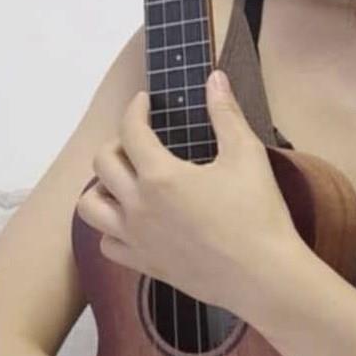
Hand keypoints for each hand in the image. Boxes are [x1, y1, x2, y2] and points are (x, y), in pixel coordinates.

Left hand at [75, 69, 302, 313]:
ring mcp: (137, 239)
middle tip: (139, 140)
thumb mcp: (246, 155)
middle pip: (102, 164)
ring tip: (124, 181)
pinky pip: (108, 244)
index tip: (144, 103)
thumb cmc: (258, 214)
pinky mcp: (145, 265)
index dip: (134, 110)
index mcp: (160, 176)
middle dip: (117, 143)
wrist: (264, 277)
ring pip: (91, 207)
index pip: (130, 131)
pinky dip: (111, 228)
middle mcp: (138, 206)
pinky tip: (133, 220)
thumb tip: (214, 78)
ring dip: (101, 187)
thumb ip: (225, 113)